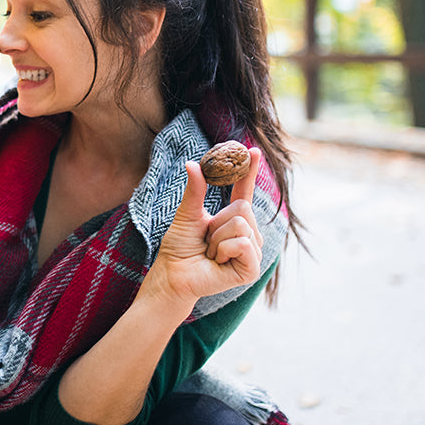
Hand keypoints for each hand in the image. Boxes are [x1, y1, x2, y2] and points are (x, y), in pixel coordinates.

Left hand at [143, 148, 264, 307]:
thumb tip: (193, 163)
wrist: (173, 274)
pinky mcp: (252, 268)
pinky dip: (222, 250)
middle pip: (242, 208)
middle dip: (217, 222)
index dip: (248, 171)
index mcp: (233, 219)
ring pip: (241, 225)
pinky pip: (243, 243)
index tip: (252, 150)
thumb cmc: (179, 248)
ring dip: (216, 239)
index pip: (243, 191)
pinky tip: (217, 262)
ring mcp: (252, 252)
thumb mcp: (187, 215)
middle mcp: (248, 234)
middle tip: (206, 240)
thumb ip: (194, 191)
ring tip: (210, 252)